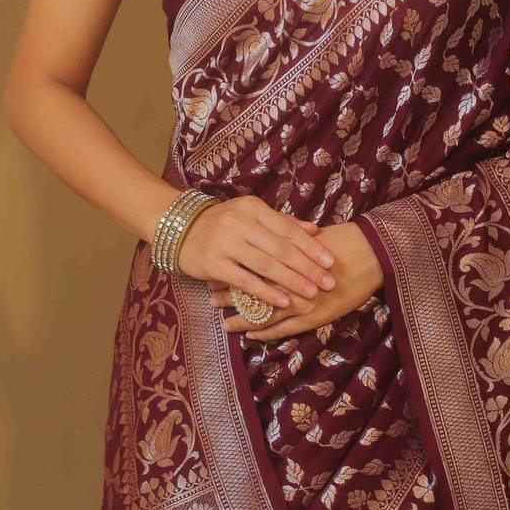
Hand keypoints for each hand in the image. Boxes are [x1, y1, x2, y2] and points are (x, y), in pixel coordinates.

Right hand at [175, 193, 336, 309]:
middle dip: (308, 267)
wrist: (179, 229)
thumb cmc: (222, 223)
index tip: (330, 262)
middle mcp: (240, 222)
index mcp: (253, 209)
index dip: (311, 247)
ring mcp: (225, 242)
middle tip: (329, 282)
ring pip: (265, 264)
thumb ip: (282, 222)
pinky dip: (265, 291)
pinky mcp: (213, 263)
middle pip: (281, 248)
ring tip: (312, 293)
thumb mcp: (251, 215)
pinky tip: (283, 300)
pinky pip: (244, 280)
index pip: (288, 229)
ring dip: (292, 280)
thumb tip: (315, 230)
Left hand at [207, 221, 383, 340]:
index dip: (229, 273)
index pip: (248, 268)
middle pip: (250, 291)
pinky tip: (251, 335)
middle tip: (210, 299)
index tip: (212, 275)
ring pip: (262, 315)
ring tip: (224, 323)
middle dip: (229, 296)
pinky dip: (264, 333)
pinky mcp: (313, 318)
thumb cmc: (340, 242)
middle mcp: (289, 281)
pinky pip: (282, 329)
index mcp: (284, 259)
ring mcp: (300, 302)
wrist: (372, 255)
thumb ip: (284, 242)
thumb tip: (260, 239)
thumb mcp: (307, 237)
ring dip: (241, 320)